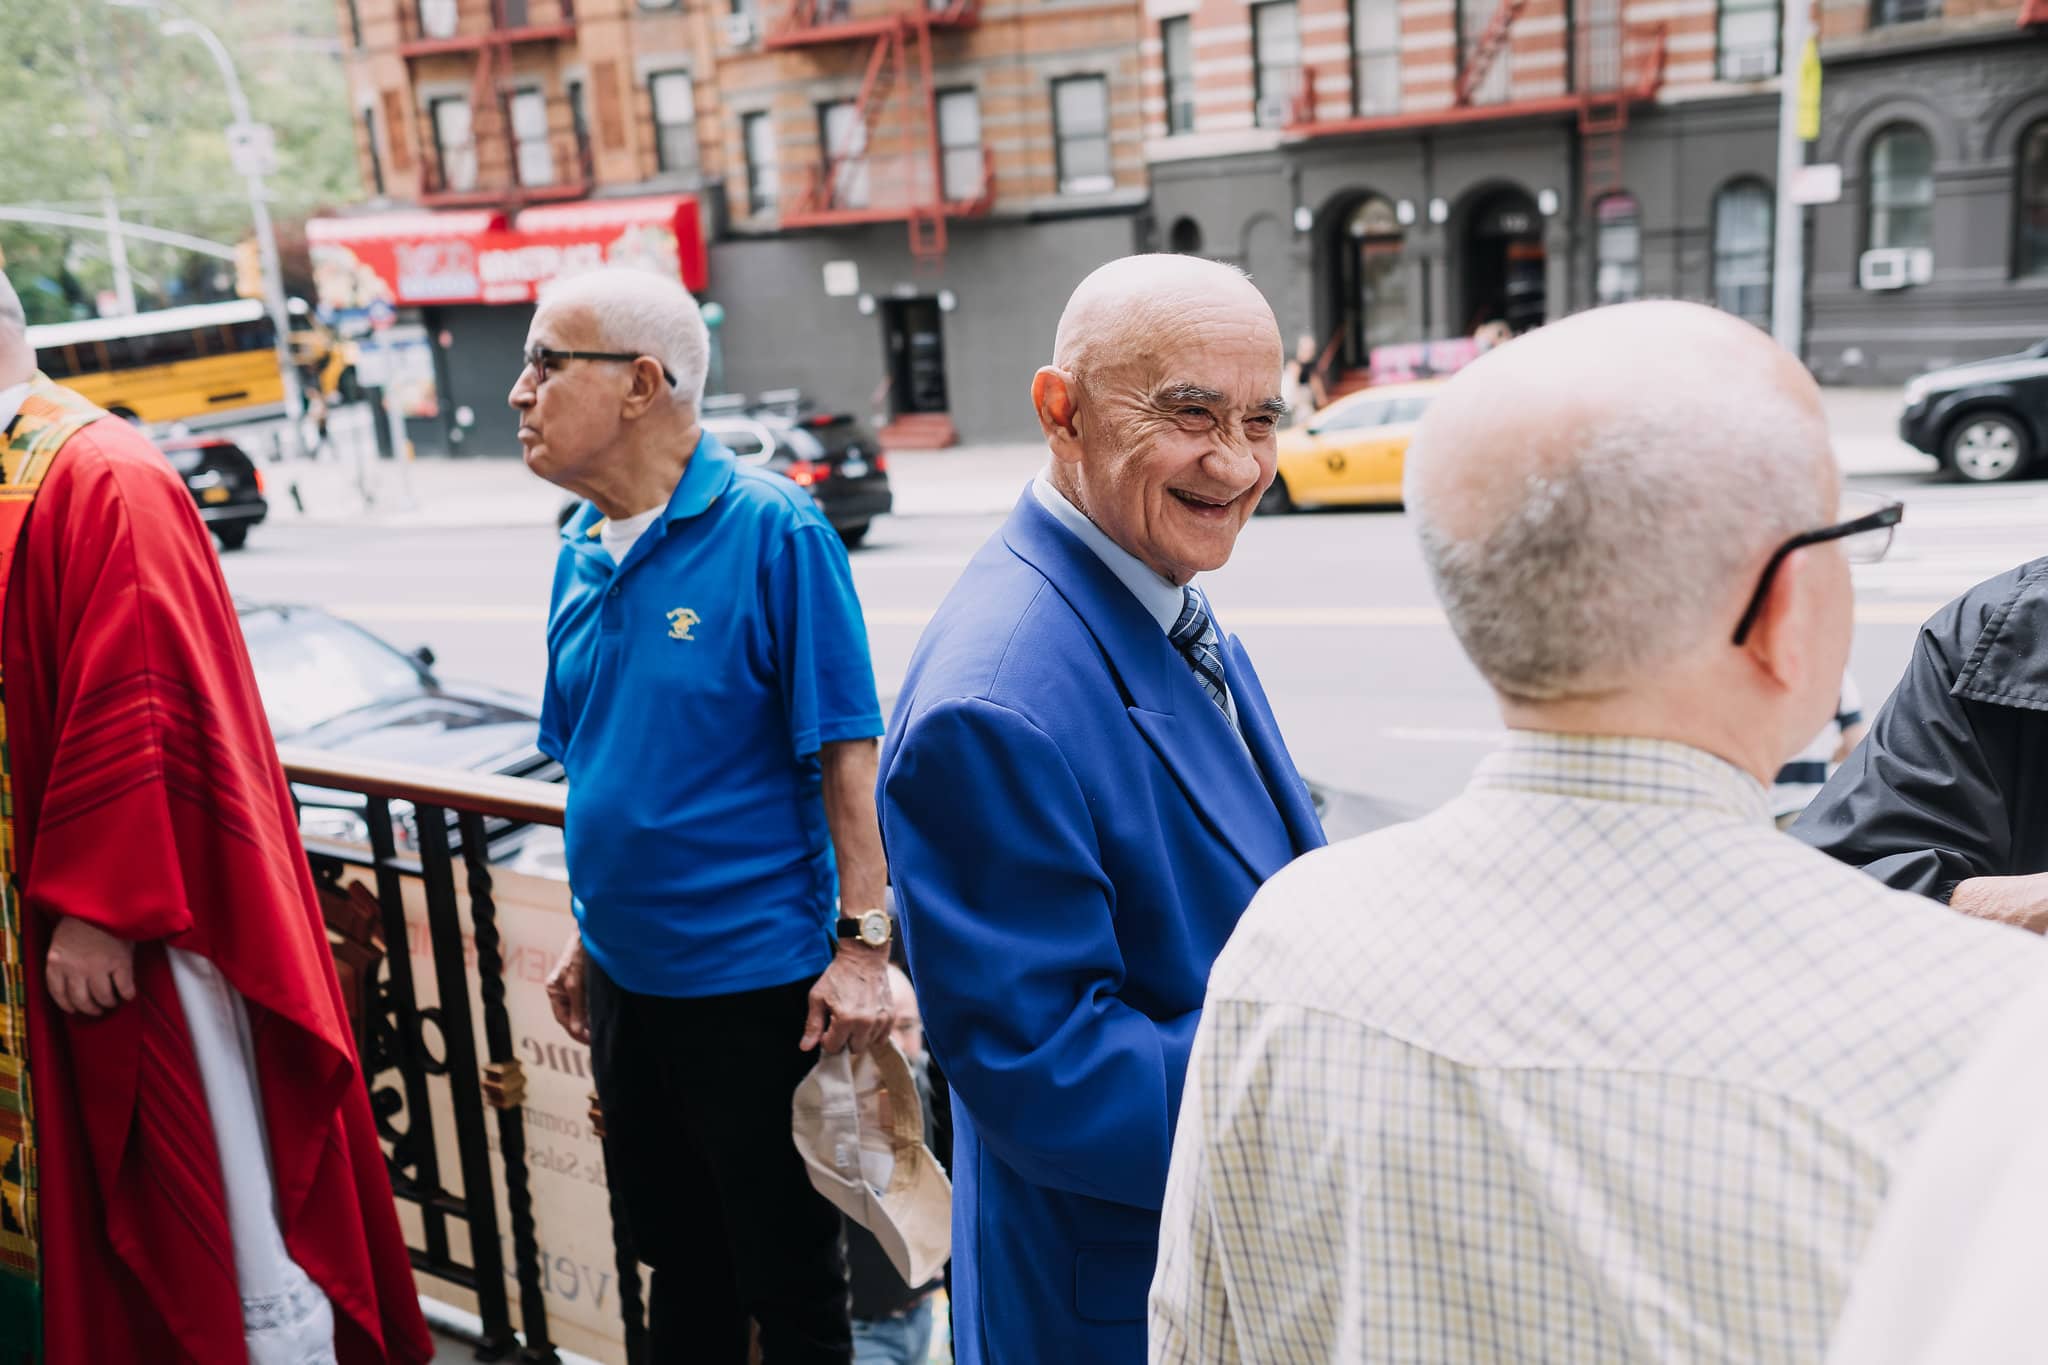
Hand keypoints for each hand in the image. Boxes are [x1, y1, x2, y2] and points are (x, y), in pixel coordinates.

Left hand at [45, 916, 135, 1016]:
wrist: (104, 900)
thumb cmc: (83, 916)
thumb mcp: (63, 938)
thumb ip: (64, 958)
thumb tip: (73, 977)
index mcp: (56, 961)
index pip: (58, 993)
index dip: (67, 1005)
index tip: (74, 1008)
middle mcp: (75, 968)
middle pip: (81, 1000)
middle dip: (90, 1008)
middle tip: (97, 1009)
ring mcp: (98, 967)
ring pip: (102, 997)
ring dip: (108, 1002)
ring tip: (112, 1002)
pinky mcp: (120, 963)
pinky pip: (124, 987)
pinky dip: (127, 994)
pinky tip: (128, 994)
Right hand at [545, 929, 589, 1043]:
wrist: (590, 934)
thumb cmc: (579, 955)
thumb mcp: (576, 983)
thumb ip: (577, 1007)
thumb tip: (577, 1029)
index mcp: (553, 990)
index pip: (562, 1018)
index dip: (575, 1031)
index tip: (590, 1040)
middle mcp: (560, 990)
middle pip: (570, 1015)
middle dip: (582, 1028)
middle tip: (597, 1039)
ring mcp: (571, 986)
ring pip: (579, 1009)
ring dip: (588, 1020)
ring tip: (600, 1031)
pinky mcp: (584, 982)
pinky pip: (586, 1001)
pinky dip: (592, 1010)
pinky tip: (601, 1016)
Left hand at [800, 942, 894, 1053]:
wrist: (864, 957)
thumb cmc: (838, 976)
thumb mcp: (818, 997)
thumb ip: (812, 1025)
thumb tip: (805, 1047)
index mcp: (845, 1019)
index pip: (833, 1048)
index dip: (827, 1039)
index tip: (827, 1027)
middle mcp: (865, 1023)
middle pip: (853, 1049)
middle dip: (844, 1040)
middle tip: (840, 1023)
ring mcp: (880, 1020)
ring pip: (867, 1044)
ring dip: (859, 1036)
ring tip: (854, 1018)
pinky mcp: (891, 1016)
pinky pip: (881, 1038)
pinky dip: (873, 1033)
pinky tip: (866, 1019)